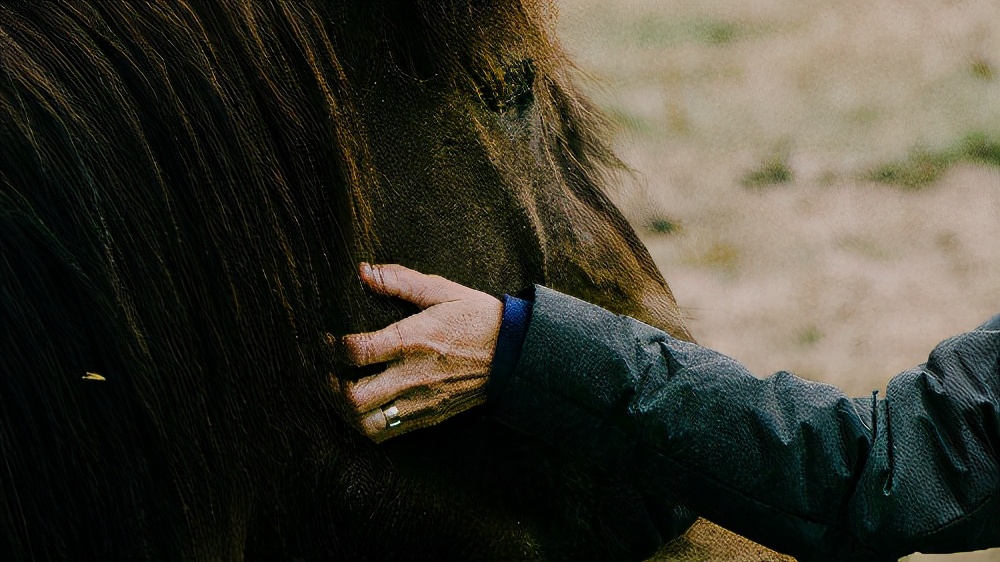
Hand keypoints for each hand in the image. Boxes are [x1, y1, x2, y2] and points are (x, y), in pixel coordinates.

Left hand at [335, 264, 502, 442]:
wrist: (514, 354)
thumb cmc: (476, 317)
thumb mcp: (441, 290)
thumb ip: (399, 281)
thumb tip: (363, 271)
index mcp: (413, 340)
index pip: (356, 352)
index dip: (333, 347)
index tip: (329, 340)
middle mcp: (412, 376)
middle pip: (354, 397)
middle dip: (331, 386)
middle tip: (328, 372)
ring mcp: (420, 402)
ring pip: (366, 424)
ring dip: (346, 411)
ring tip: (343, 393)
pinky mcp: (428, 417)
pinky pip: (387, 434)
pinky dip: (367, 425)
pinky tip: (366, 407)